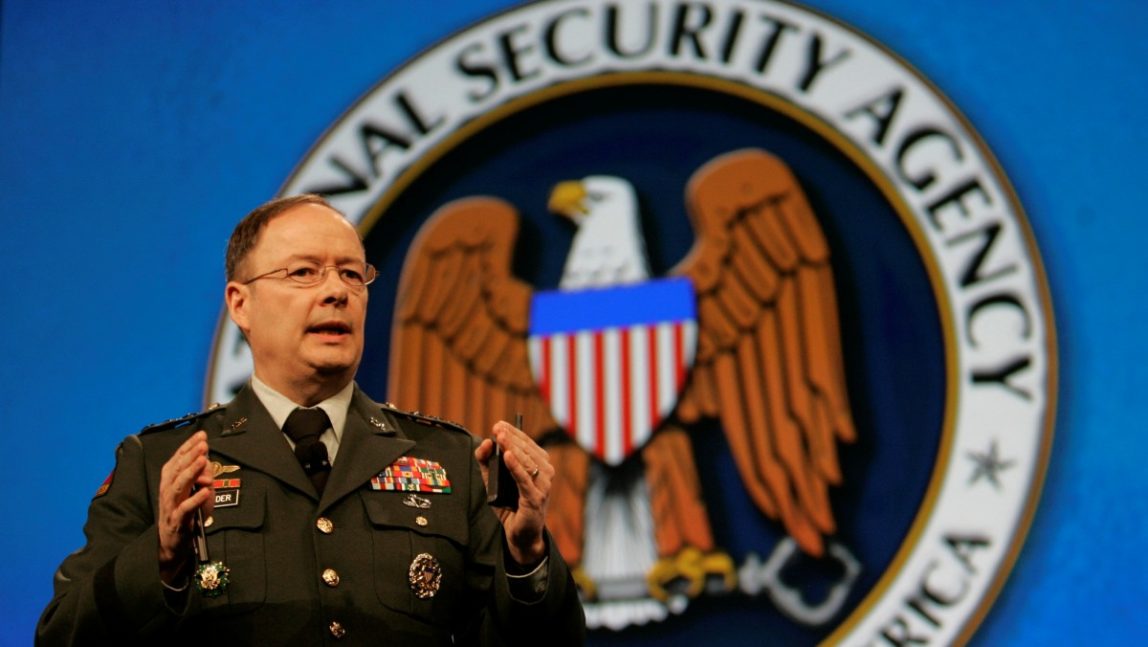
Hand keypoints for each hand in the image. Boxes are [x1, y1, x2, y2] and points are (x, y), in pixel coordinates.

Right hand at [157, 431, 213, 583]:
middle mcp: (167, 491)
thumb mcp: (197, 490)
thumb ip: (201, 474)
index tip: (201, 435)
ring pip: (178, 486)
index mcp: (169, 481)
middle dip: (190, 455)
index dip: (188, 447)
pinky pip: (185, 509)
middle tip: (202, 443)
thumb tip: (206, 458)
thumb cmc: (187, 513)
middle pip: (176, 470)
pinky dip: (195, 499)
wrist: (173, 543)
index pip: (177, 460)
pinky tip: (206, 491)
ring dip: (190, 472)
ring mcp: (170, 506)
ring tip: (202, 460)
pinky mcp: (177, 521)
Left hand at [475, 420, 551, 565]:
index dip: (514, 433)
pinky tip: (506, 456)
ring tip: (501, 437)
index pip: (528, 444)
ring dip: (513, 448)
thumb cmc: (509, 505)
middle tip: (497, 427)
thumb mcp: (493, 481)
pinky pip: (524, 480)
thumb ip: (487, 462)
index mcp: (540, 466)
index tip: (499, 424)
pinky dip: (515, 467)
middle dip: (511, 438)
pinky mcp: (535, 500)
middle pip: (528, 451)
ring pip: (528, 462)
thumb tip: (485, 443)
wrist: (520, 535)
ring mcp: (542, 487)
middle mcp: (545, 474)